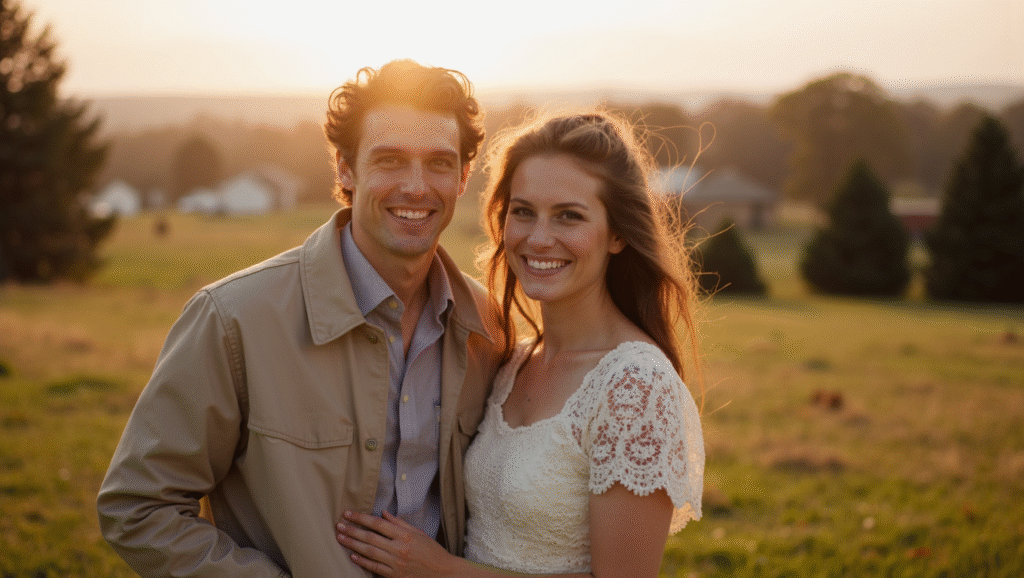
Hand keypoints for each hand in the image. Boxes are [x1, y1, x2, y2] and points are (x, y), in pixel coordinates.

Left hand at [336, 510, 457, 577]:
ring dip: (353, 544)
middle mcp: (399, 549)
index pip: (378, 524)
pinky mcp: (394, 576)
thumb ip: (400, 523)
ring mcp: (396, 564)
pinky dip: (362, 562)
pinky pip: (374, 568)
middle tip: (339, 525)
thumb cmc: (432, 552)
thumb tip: (384, 514)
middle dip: (352, 530)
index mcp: (405, 536)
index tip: (349, 514)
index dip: (361, 518)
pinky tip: (353, 556)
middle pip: (370, 538)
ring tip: (341, 538)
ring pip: (369, 552)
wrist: (442, 573)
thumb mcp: (419, 533)